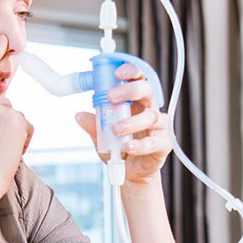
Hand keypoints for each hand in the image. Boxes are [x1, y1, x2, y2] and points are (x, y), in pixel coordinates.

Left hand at [74, 64, 172, 185]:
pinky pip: (154, 141)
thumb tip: (79, 115)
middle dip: (130, 90)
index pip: (138, 78)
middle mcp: (149, 109)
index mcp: (135, 101)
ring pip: (150, 116)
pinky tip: (129, 147)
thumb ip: (94, 125)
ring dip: (131, 121)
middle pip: (147, 90)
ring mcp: (158, 126)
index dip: (131, 71)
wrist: (130, 172)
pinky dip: (140, 145)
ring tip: (115, 129)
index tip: (117, 72)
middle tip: (111, 96)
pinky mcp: (163, 143)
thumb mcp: (102, 135)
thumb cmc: (119, 147)